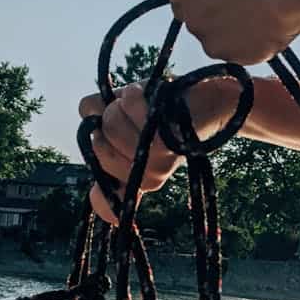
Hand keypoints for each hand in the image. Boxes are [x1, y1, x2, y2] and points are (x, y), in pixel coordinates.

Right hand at [78, 79, 234, 224]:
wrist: (209, 101)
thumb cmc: (164, 111)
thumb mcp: (126, 120)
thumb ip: (102, 127)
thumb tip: (90, 127)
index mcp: (137, 179)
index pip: (104, 205)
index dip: (98, 193)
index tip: (105, 164)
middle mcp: (148, 178)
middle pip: (98, 148)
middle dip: (105, 121)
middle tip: (127, 115)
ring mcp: (157, 161)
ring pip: (109, 127)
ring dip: (119, 105)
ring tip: (139, 102)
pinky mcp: (165, 141)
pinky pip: (126, 111)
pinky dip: (131, 96)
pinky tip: (144, 94)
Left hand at [169, 0, 297, 63]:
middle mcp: (186, 7)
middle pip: (197, 16)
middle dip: (215, 13)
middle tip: (243, 3)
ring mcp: (205, 35)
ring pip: (216, 38)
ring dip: (232, 31)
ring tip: (261, 14)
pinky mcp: (227, 55)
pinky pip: (238, 52)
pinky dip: (250, 44)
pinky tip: (267, 27)